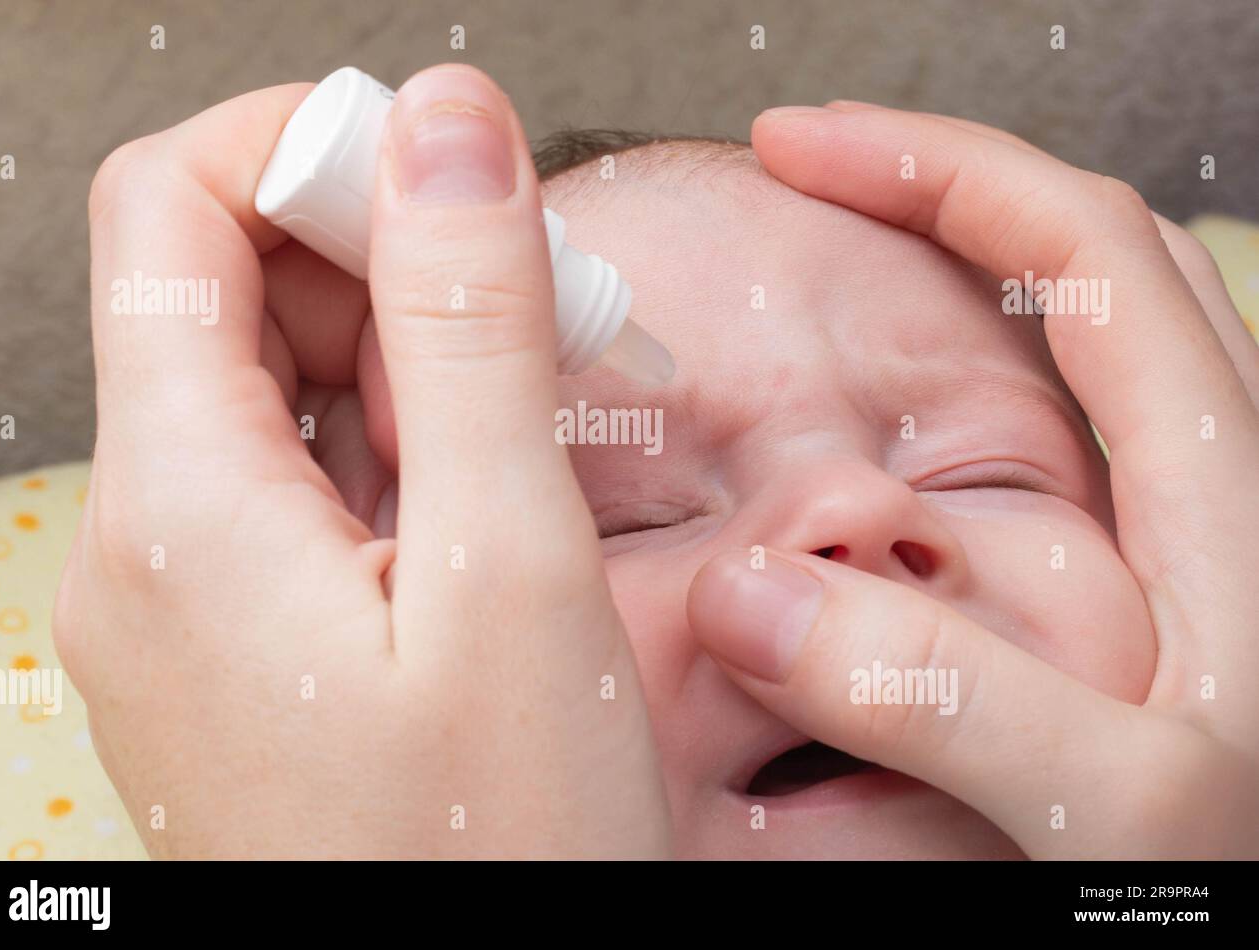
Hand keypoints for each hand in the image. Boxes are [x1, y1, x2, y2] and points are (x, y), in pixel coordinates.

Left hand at [54, 64, 669, 857]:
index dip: (309, 151)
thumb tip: (443, 126)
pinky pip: (300, 481)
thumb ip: (469, 329)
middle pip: (224, 292)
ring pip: (274, 387)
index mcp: (182, 509)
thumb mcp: (509, 573)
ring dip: (409, 356)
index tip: (447, 177)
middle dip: (387, 260)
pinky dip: (399, 443)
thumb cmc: (493, 859)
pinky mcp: (247, 641)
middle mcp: (150, 548)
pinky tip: (490, 489)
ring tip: (534, 412)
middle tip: (537, 310)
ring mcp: (191, 600)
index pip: (175, 210)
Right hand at [686, 102, 1258, 857]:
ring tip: (857, 256)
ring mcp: (1194, 523)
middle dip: (941, 180)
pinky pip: (1071, 427)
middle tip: (819, 172)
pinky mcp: (1162, 578)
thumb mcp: (1114, 809)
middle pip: (1087, 250)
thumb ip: (943, 700)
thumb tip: (752, 599)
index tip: (805, 148)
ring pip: (1092, 324)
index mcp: (1222, 487)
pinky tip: (908, 430)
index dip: (932, 170)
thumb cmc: (1257, 877)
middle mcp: (1219, 477)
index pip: (1074, 244)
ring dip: (970, 257)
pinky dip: (980, 373)